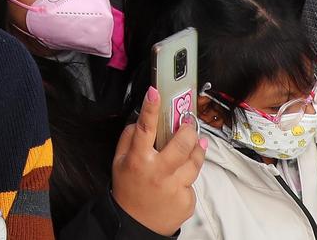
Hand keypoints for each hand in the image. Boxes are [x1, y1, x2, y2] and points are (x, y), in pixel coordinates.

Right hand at [110, 87, 205, 234]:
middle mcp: (157, 172)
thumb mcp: (118, 162)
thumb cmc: (129, 190)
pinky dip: (189, 175)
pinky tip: (182, 176)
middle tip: (189, 123)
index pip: (145, 128)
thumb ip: (128, 139)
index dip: (150, 108)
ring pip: (195, 161)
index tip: (155, 92)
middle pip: (181, 144)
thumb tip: (140, 120)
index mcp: (138, 160)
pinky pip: (193, 180)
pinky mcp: (186, 199)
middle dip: (189, 129)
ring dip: (198, 148)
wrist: (138, 223)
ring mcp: (174, 187)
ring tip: (197, 142)